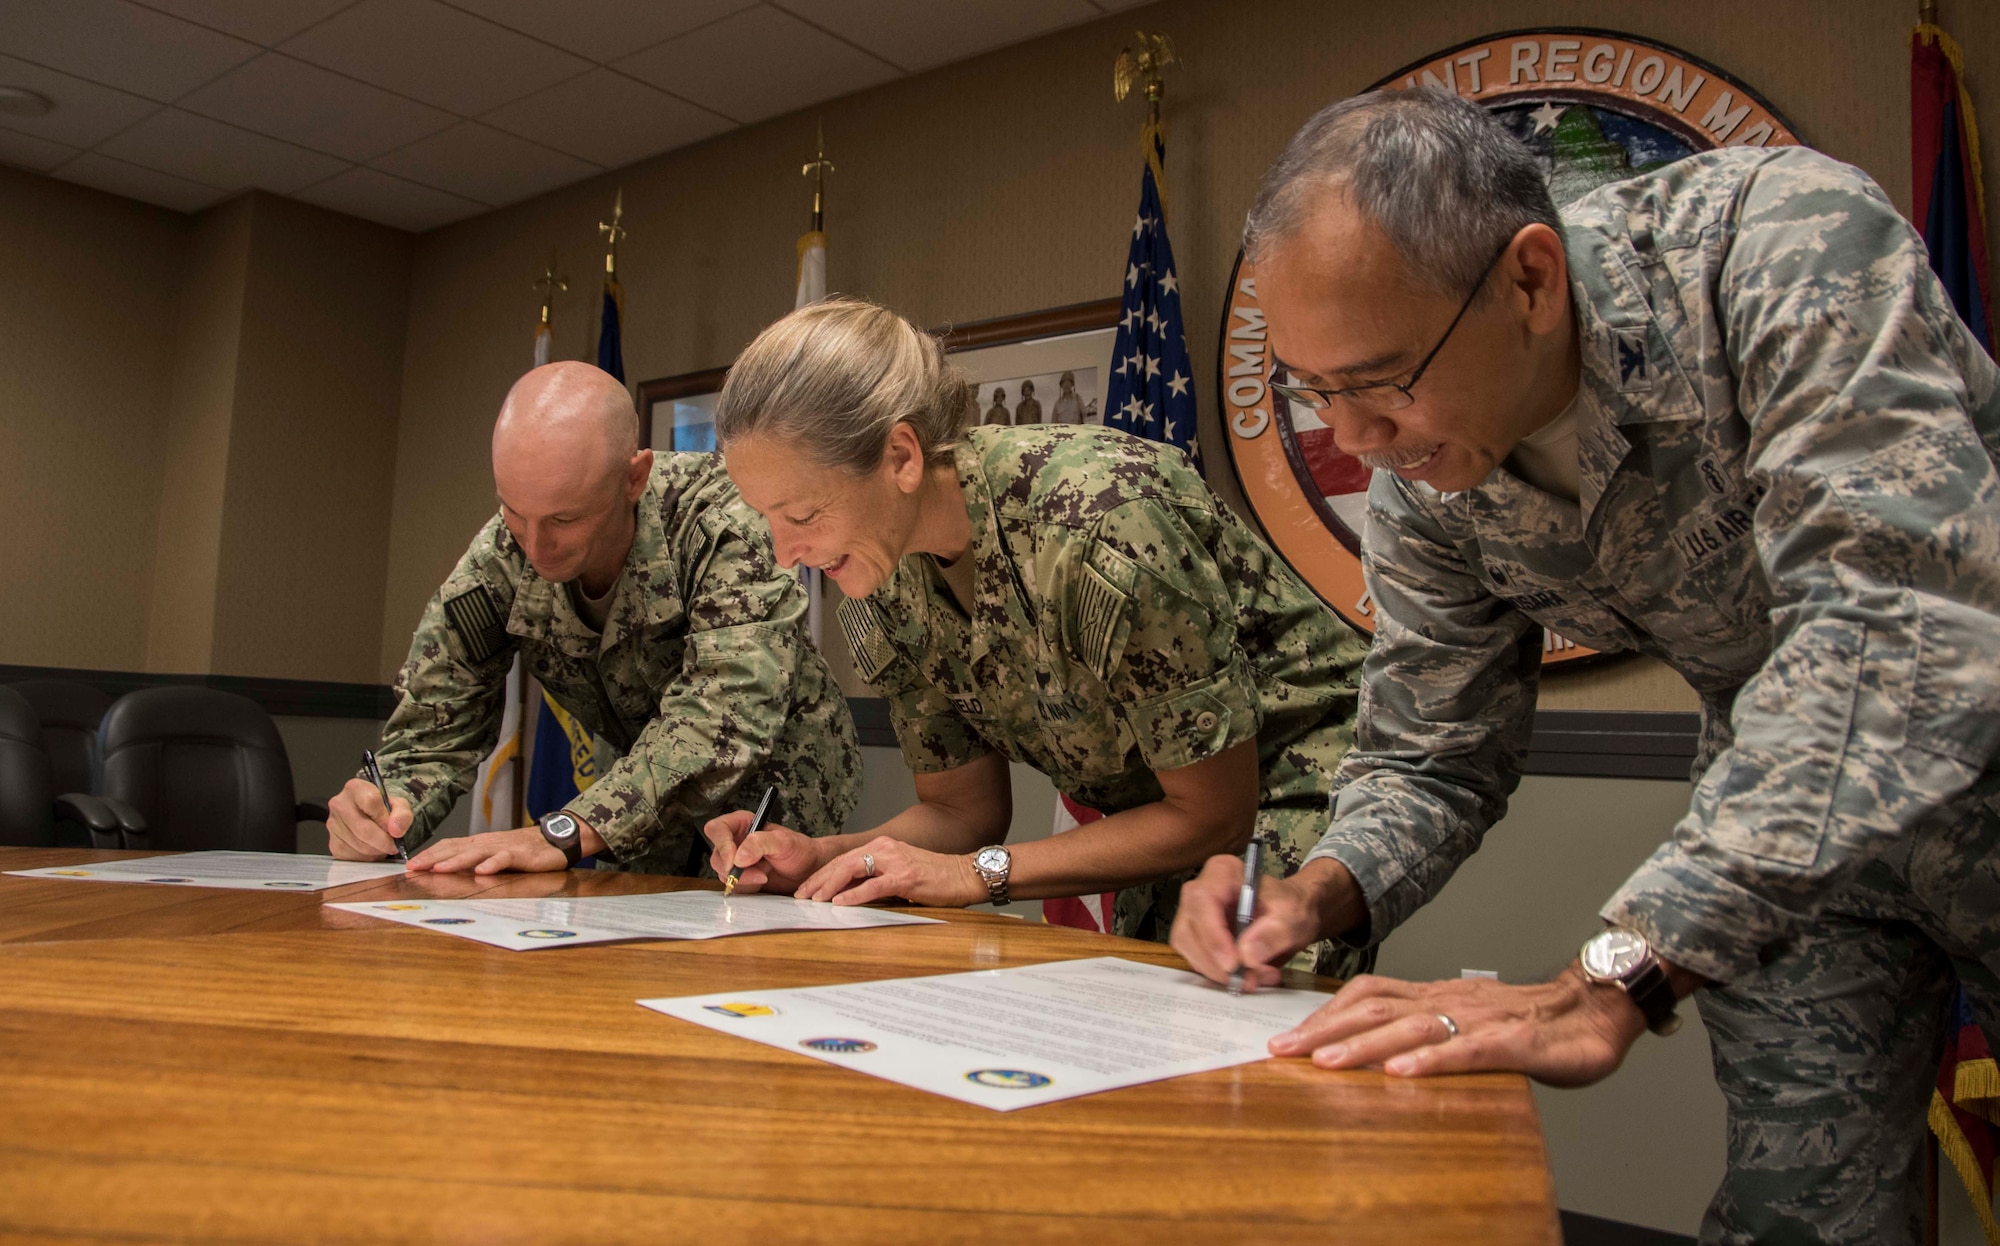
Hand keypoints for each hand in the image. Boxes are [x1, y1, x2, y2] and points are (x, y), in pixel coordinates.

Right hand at [327, 777, 412, 860]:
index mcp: (355, 788)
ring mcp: (333, 824)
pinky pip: (353, 856)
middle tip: (393, 844)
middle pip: (364, 829)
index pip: (371, 802)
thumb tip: (395, 830)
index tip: (393, 828)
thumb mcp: (399, 805)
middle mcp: (339, 804)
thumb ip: (402, 814)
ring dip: (376, 850)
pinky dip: (367, 857)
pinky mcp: (333, 843)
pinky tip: (372, 849)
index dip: (385, 819)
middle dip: (383, 841)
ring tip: (382, 844)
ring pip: (360, 845)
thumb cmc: (383, 809)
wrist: (370, 818)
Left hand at [406, 826, 568, 874]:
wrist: (557, 838)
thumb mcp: (496, 854)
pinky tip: (482, 872)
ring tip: (439, 869)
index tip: (410, 864)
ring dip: (456, 861)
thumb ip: (476, 860)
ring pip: (475, 853)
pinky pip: (504, 859)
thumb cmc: (525, 850)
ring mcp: (503, 847)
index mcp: (480, 843)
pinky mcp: (520, 855)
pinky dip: (492, 865)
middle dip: (433, 858)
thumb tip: (450, 871)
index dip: (429, 854)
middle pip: (456, 848)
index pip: (449, 845)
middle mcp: (487, 842)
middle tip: (413, 867)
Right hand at [702, 811, 828, 895]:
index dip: (721, 845)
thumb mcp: (783, 842)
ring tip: (765, 875)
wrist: (808, 869)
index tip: (734, 861)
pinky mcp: (740, 877)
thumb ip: (760, 843)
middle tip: (759, 874)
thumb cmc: (799, 849)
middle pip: (717, 856)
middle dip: (735, 869)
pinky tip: (762, 882)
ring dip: (743, 880)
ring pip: (723, 873)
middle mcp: (736, 841)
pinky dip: (746, 888)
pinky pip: (732, 886)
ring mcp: (736, 861)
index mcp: (742, 824)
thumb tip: (738, 857)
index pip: (717, 829)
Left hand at [794, 836, 984, 907]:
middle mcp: (886, 849)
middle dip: (818, 880)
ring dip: (830, 886)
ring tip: (814, 899)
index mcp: (883, 846)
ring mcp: (896, 862)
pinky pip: (874, 885)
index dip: (822, 874)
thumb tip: (847, 895)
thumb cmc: (934, 877)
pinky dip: (855, 895)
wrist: (964, 875)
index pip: (844, 859)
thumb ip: (875, 879)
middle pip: (842, 862)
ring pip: (853, 870)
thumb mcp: (899, 874)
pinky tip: (840, 903)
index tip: (805, 889)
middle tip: (801, 896)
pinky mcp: (906, 877)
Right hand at [1171, 855, 1364, 991]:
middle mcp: (1199, 891)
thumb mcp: (1292, 917)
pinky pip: (1196, 959)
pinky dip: (1218, 974)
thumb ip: (1273, 933)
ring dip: (1216, 972)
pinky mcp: (1197, 937)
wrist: (1294, 915)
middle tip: (1248, 981)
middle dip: (1214, 962)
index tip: (1233, 965)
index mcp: (1221, 873)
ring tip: (1253, 980)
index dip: (1212, 935)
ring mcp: (1194, 915)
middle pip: (1188, 929)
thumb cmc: (1292, 906)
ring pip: (1188, 948)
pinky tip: (1245, 978)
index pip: (1203, 902)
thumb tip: (1246, 955)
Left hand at [1267, 967, 1648, 1087]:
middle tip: (1283, 1050)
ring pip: (1412, 1026)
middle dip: (1325, 1030)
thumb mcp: (1467, 1020)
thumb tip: (1379, 1052)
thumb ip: (1427, 1029)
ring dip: (1365, 1045)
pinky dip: (1432, 1060)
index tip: (1287, 1036)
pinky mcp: (1515, 1041)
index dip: (1325, 1014)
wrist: (1598, 1006)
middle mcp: (1449, 1001)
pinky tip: (1404, 1074)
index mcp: (1436, 995)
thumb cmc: (1532, 1020)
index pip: (1368, 997)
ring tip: (1327, 1062)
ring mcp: (1481, 1019)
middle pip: (1376, 1009)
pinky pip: (1467, 1049)